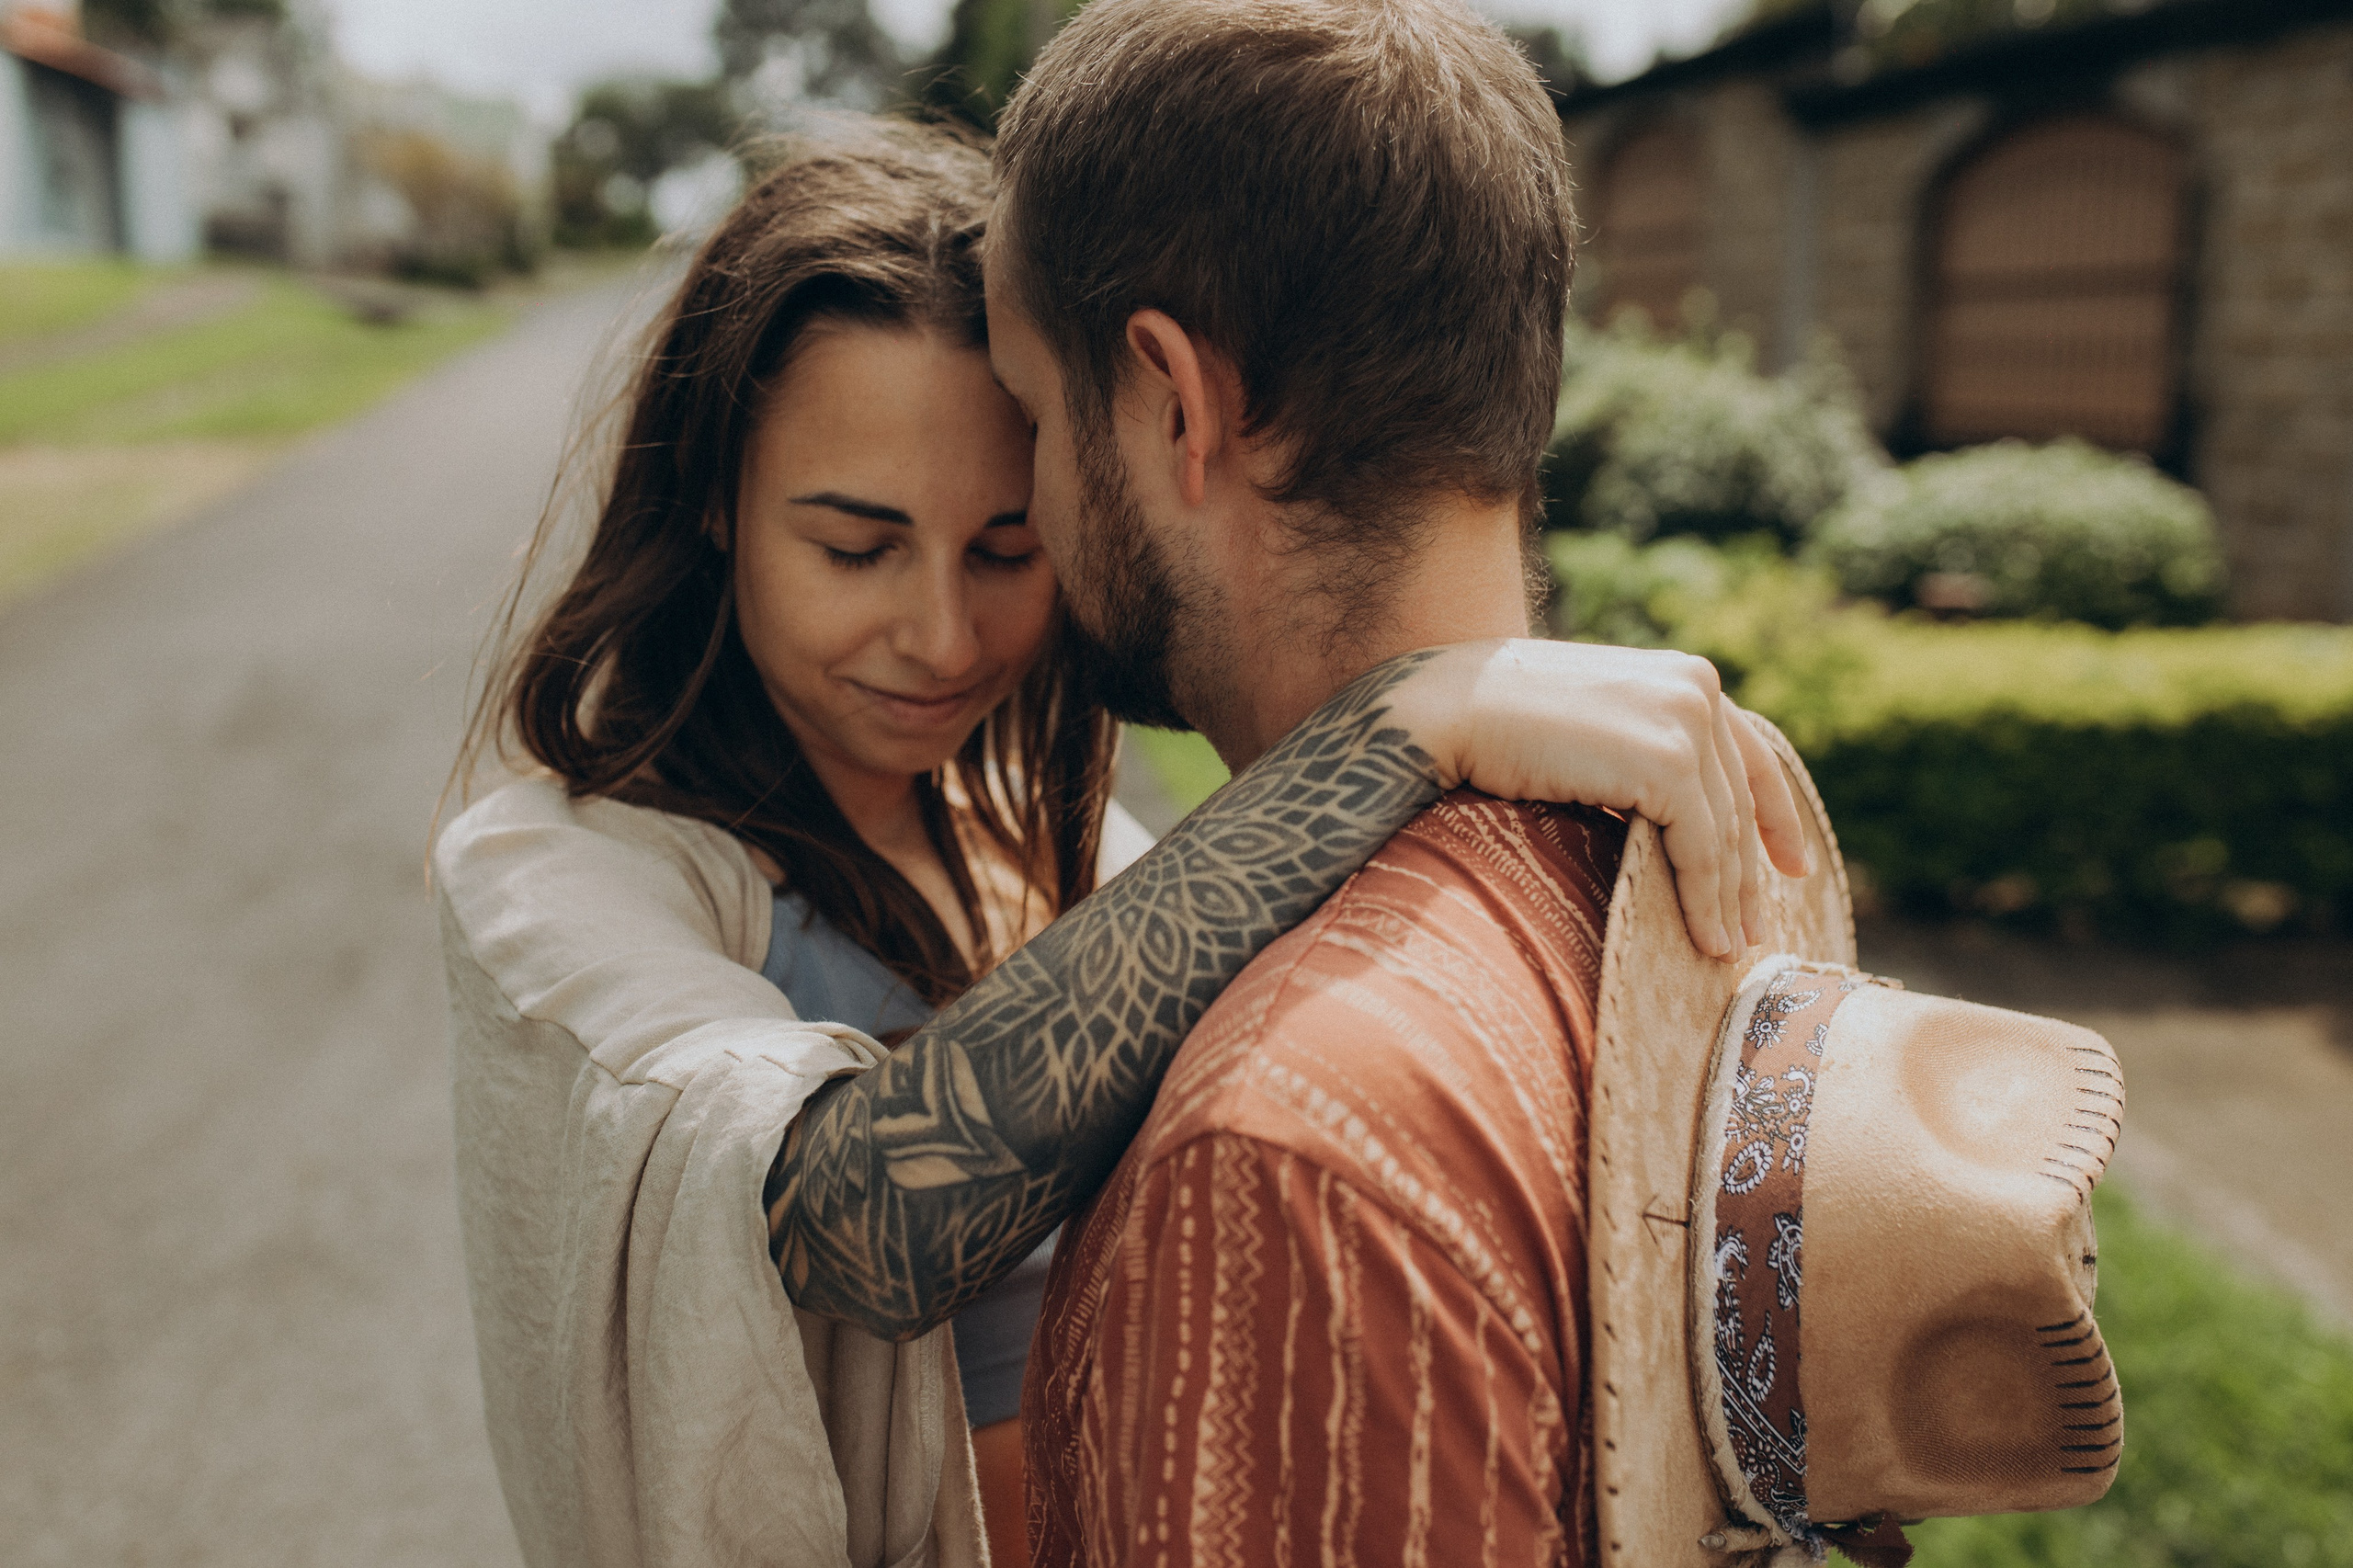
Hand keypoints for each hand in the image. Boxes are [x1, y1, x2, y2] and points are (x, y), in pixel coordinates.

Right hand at [1385, 639, 1810, 958]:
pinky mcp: (1665, 762)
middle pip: (1738, 799)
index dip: (1775, 815)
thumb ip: (1639, 751)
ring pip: (1723, 830)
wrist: (1445, 708)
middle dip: (1749, 873)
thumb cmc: (1497, 724)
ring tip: (1727, 948)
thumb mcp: (1592, 727)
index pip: (1750, 753)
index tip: (1790, 864)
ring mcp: (1685, 721)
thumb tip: (1669, 814)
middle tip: (1755, 928)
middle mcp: (1697, 688)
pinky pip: (1700, 847)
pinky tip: (1706, 940)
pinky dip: (1705, 901)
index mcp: (1684, 675)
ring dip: (1729, 898)